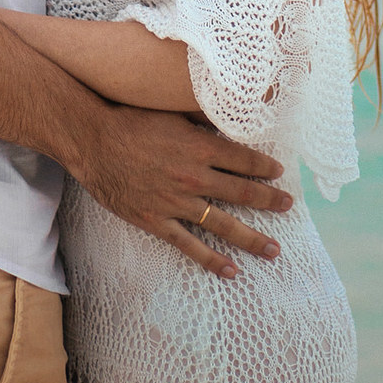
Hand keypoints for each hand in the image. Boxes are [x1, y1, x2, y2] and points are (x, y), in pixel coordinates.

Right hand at [76, 104, 291, 279]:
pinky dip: (212, 260)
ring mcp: (176, 202)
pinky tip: (232, 271)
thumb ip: (202, 120)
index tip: (279, 173)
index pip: (244, 159)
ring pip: (223, 224)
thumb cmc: (132, 119)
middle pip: (242, 192)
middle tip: (288, 206)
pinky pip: (190, 246)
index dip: (265, 167)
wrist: (94, 140)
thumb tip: (227, 118)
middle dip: (269, 201)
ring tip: (273, 249)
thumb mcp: (171, 111)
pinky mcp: (157, 221)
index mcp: (199, 147)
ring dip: (252, 238)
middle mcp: (194, 176)